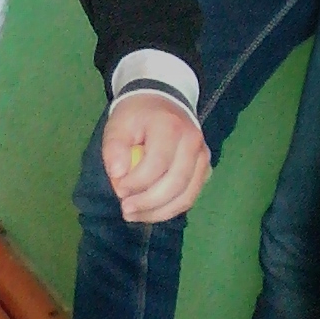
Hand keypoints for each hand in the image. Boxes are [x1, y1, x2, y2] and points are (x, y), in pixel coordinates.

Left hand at [102, 96, 211, 225]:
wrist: (163, 103)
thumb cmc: (138, 116)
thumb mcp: (118, 124)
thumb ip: (114, 148)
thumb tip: (117, 175)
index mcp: (171, 127)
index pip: (157, 164)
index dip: (137, 183)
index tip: (118, 190)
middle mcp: (193, 143)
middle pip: (175, 184)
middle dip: (148, 203)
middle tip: (125, 209)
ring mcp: (203, 157)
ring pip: (186, 197)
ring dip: (159, 212)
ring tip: (134, 215)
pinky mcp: (205, 170)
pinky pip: (190, 197)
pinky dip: (169, 210)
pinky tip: (150, 211)